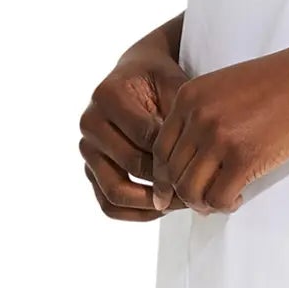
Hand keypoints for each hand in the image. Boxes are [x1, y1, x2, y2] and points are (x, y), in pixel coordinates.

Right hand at [80, 44, 187, 221]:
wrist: (136, 74)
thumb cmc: (159, 79)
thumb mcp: (174, 83)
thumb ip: (179, 116)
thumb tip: (193, 160)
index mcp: (108, 95)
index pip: (145, 136)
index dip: (174, 155)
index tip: (201, 169)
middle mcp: (90, 122)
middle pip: (131, 164)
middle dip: (166, 181)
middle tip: (196, 191)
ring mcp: (87, 148)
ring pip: (115, 191)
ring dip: (150, 203)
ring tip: (180, 203)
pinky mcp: (90, 169)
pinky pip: (108, 204)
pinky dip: (135, 213)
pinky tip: (163, 208)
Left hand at [150, 30, 288, 214]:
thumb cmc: (287, 81)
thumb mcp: (231, 87)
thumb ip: (204, 114)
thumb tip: (191, 159)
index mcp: (191, 95)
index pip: (160, 148)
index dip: (169, 174)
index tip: (184, 187)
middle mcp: (199, 114)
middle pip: (172, 172)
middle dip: (185, 193)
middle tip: (207, 197)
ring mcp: (220, 136)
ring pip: (189, 190)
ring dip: (203, 203)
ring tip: (223, 198)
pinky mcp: (246, 156)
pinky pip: (218, 198)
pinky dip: (225, 205)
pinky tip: (239, 196)